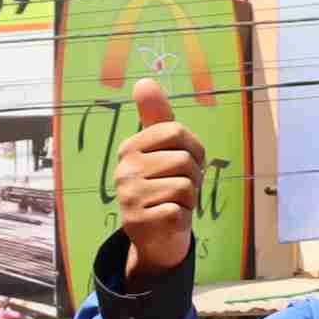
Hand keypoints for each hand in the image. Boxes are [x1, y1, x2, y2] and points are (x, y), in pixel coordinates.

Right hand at [109, 80, 204, 278]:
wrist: (156, 237)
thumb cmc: (165, 187)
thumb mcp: (163, 150)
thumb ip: (156, 117)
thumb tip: (144, 81)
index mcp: (130, 147)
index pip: (177, 132)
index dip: (194, 150)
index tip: (185, 164)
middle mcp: (124, 169)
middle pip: (185, 160)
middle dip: (193, 177)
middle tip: (178, 190)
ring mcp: (129, 196)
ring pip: (185, 186)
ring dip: (188, 200)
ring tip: (173, 204)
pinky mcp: (138, 221)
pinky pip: (179, 211)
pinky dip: (183, 219)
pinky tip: (169, 221)